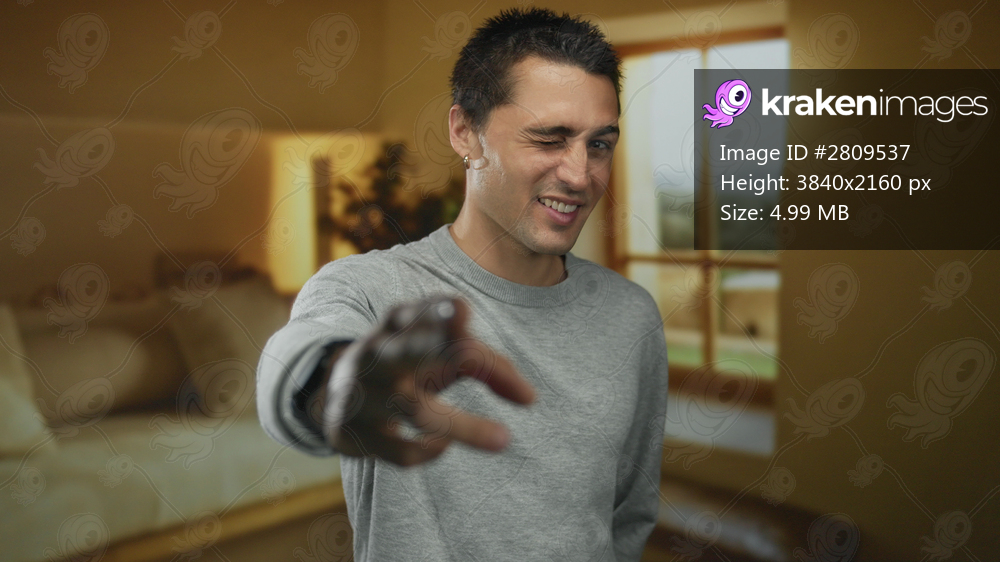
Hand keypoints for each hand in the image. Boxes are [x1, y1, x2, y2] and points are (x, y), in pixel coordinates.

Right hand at [322, 296, 535, 466]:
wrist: (336, 396)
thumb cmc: (407, 366)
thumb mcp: (439, 354)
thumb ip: (486, 363)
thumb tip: (530, 399)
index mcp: (396, 327)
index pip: (420, 315)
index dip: (440, 314)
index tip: (461, 310)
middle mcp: (376, 358)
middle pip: (403, 352)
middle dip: (429, 347)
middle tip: (463, 346)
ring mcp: (365, 398)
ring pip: (415, 411)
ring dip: (464, 426)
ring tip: (505, 439)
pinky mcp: (357, 435)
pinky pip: (400, 451)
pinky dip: (428, 450)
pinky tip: (442, 444)